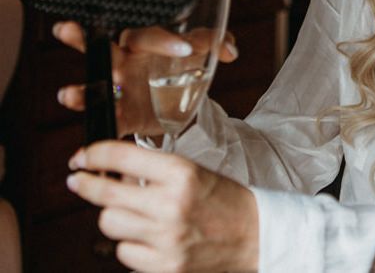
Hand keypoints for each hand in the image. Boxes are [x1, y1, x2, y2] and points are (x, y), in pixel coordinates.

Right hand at [55, 22, 238, 136]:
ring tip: (68, 95)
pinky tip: (82, 150)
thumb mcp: (200, 52)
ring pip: (96, 87)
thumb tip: (230, 50)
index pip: (148, 35)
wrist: (181, 100)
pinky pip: (107, 124)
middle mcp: (126, 62)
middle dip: (82, 39)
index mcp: (145, 43)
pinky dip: (96, 139)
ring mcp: (120, 90)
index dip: (165, 40)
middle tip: (65, 30)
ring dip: (82, 92)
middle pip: (102, 48)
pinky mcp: (123, 116)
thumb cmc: (183, 65)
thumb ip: (216, 42)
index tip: (186, 49)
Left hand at [67, 141, 258, 272]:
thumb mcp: (194, 172)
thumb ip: (155, 171)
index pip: (122, 158)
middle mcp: (170, 205)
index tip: (82, 156)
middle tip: (78, 179)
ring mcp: (166, 238)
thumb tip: (112, 171)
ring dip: (112, 215)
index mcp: (181, 173)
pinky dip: (129, 243)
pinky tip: (144, 235)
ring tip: (127, 210)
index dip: (94, 154)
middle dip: (86, 184)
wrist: (255, 234)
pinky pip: (124, 253)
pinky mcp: (164, 265)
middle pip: (106, 194)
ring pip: (109, 224)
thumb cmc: (225, 199)